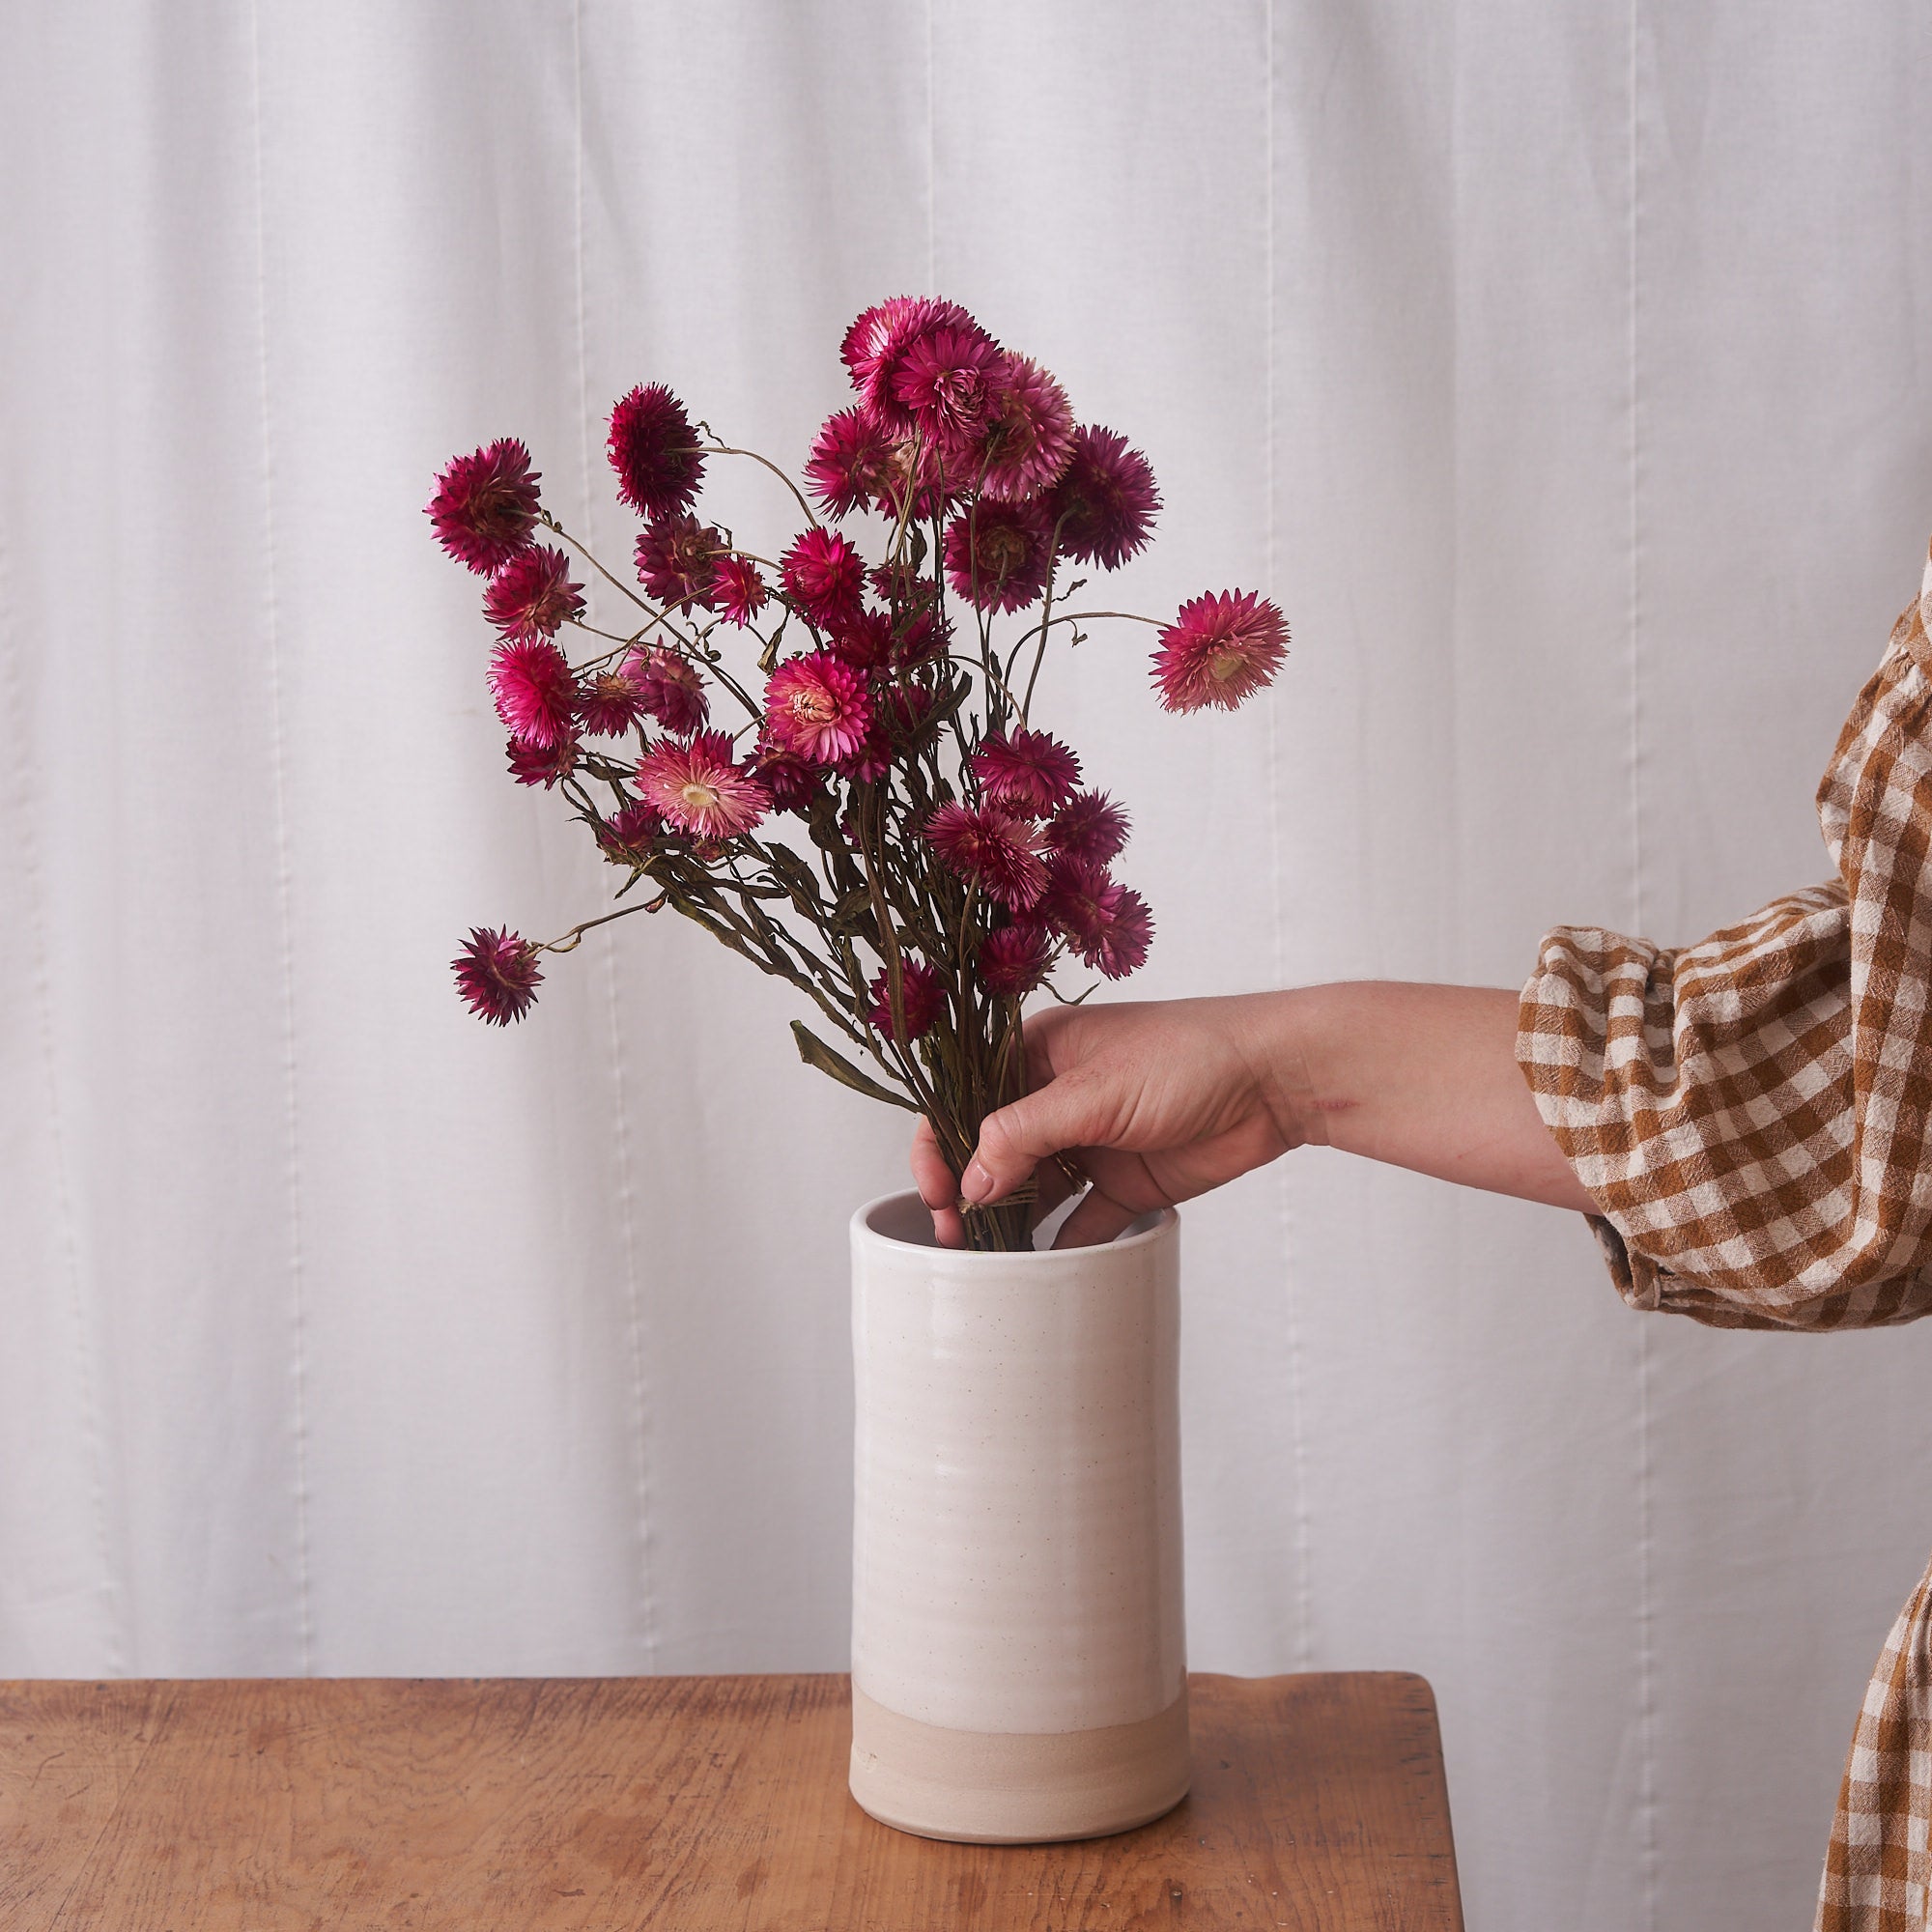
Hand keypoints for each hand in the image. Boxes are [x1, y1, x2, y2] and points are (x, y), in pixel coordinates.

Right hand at [910, 994, 1308, 1248]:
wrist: (1275, 1079)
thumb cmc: (1189, 1056)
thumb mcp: (1095, 1091)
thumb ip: (1026, 1134)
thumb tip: (973, 1180)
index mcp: (1039, 1053)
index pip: (966, 1098)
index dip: (941, 1143)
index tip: (938, 1191)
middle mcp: (1057, 1096)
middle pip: (992, 1150)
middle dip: (967, 1191)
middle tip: (955, 1236)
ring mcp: (1091, 1141)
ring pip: (1032, 1189)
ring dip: (1007, 1221)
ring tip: (987, 1258)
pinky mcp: (1126, 1181)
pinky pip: (1082, 1220)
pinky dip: (1059, 1244)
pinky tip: (1041, 1269)